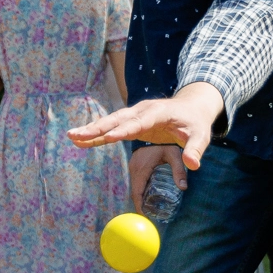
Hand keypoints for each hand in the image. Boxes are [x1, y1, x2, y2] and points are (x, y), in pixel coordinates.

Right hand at [72, 83, 224, 168]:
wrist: (191, 106)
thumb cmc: (195, 122)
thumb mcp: (201, 135)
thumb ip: (195, 149)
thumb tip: (192, 166)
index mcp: (159, 112)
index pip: (140, 122)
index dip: (125, 129)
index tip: (109, 137)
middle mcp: (143, 111)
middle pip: (118, 119)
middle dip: (98, 127)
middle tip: (77, 134)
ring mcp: (135, 115)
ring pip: (110, 122)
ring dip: (91, 130)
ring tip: (71, 137)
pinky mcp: (131, 122)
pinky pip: (112, 128)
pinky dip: (97, 134)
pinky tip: (81, 141)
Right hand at [130, 144, 184, 212]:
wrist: (158, 120)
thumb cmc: (168, 138)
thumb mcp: (175, 153)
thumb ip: (180, 169)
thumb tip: (184, 187)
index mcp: (141, 167)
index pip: (137, 192)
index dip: (140, 207)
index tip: (146, 217)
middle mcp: (134, 166)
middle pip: (135, 192)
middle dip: (142, 205)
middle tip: (152, 217)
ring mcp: (134, 164)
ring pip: (135, 186)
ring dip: (141, 198)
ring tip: (152, 209)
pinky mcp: (136, 162)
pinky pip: (137, 180)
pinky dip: (142, 189)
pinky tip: (150, 195)